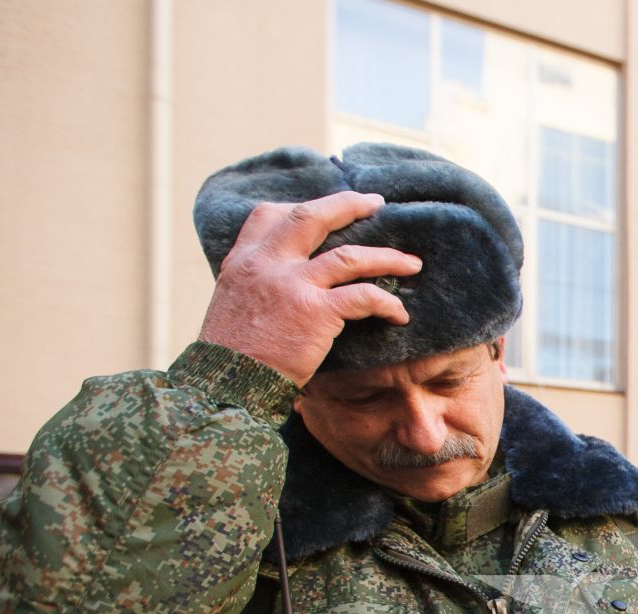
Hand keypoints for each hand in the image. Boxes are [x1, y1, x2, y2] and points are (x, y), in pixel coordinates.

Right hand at [197, 190, 420, 385]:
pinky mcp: (315, 311)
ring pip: (350, 256)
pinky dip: (387, 303)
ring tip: (411, 263)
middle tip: (376, 203)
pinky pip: (364, 296)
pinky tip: (399, 315)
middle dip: (348, 205)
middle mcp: (266, 264)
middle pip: (311, 217)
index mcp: (243, 262)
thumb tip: (281, 293)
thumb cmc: (232, 359)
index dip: (298, 208)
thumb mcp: (232, 308)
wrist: (226, 385)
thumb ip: (256, 289)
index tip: (324, 209)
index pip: (267, 215)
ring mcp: (292, 284)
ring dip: (387, 258)